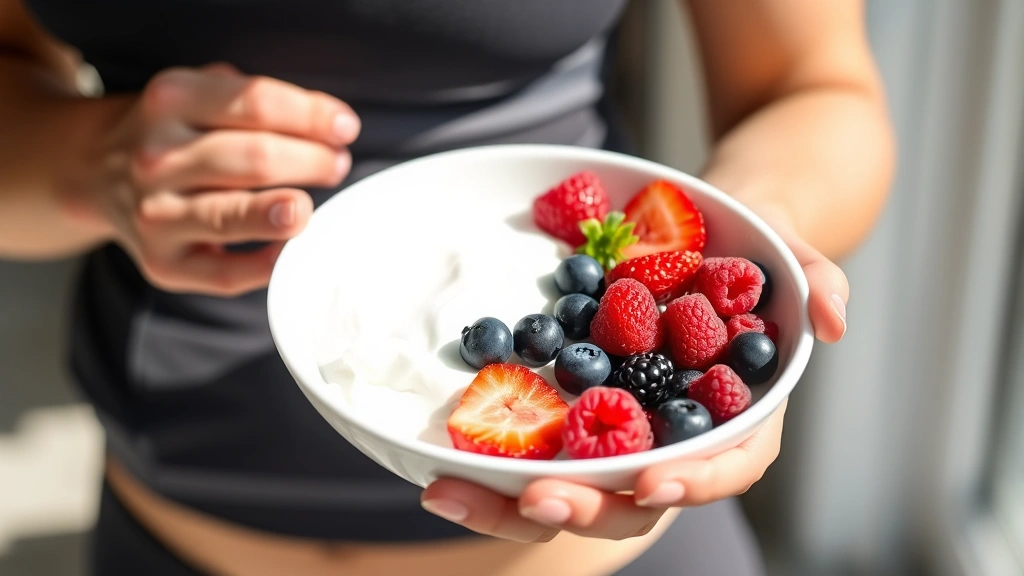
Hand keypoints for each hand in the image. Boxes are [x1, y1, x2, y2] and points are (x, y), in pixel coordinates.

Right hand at [71, 63, 359, 295]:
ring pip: (234, 215)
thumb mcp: (199, 92)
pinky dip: (267, 264)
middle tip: (337, 164)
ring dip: (289, 211)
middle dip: (312, 162)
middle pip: (256, 159)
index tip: (347, 127)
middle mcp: (157, 157)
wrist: (96, 172)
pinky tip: (290, 249)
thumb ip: (254, 100)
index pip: (256, 104)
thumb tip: (330, 126)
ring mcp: (155, 213)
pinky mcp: (162, 263)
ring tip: (314, 205)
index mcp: (170, 100)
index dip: (312, 116)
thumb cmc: (176, 132)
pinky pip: (226, 273)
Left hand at [421, 208, 847, 542]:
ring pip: (572, 485)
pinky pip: (531, 448)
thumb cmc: (747, 243)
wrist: (698, 230)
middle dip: (588, 505)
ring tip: (452, 493)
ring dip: (513, 501)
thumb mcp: (785, 245)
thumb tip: (832, 318)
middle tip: (538, 498)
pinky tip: (437, 467)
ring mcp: (616, 428)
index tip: (653, 481)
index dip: (694, 480)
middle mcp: (674, 435)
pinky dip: (488, 465)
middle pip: (635, 494)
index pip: (726, 464)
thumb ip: (814, 277)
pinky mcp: (567, 409)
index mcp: (735, 415)